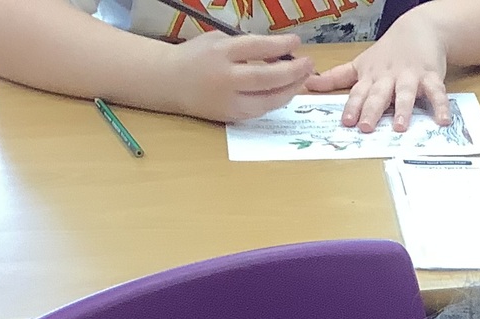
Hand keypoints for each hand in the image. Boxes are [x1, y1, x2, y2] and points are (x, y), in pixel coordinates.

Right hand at [173, 31, 316, 121]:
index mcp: (220, 53)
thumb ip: (245, 45)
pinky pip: (261, 110)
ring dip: (290, 89)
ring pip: (268, 99)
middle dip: (293, 72)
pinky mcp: (231, 116)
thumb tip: (279, 53)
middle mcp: (225, 79)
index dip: (280, 46)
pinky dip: (276, 100)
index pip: (257, 48)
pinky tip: (287, 91)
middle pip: (267, 77)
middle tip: (309, 64)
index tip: (296, 43)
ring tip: (304, 78)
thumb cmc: (196, 56)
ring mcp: (229, 101)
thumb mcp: (217, 40)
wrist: (170, 82)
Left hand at [307, 10, 449, 129]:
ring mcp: (410, 76)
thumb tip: (308, 83)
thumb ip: (336, 77)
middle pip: (379, 94)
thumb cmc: (387, 52)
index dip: (352, 106)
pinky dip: (440, 105)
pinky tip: (443, 120)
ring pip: (405, 93)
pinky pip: (436, 92)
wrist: (418, 28)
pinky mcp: (430, 75)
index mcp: (371, 77)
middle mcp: (388, 77)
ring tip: (399, 126)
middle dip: (372, 110)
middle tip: (366, 127)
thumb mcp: (360, 63)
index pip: (359, 93)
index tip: (346, 122)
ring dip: (402, 109)